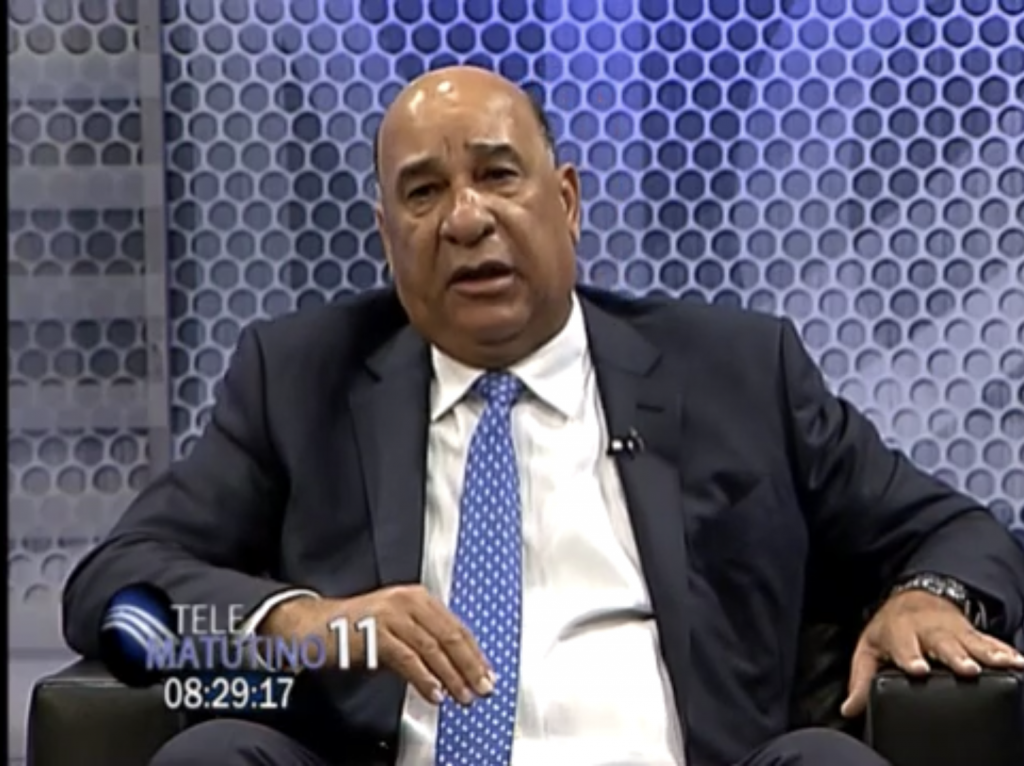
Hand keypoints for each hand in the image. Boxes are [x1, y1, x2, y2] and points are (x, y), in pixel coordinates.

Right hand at [263, 585, 494, 705]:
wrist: (314, 626)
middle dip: (469, 665)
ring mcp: (390, 614)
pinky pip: (407, 657)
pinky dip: (423, 677)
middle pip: (449, 635)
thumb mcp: (397, 630)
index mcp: (417, 597)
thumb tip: (457, 669)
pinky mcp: (374, 631)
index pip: (456, 626)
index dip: (475, 653)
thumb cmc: (357, 630)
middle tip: (483, 688)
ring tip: (462, 696)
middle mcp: (407, 600)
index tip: (488, 673)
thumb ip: (425, 643)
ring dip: (451, 675)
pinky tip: (434, 693)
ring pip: (431, 647)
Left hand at [841, 590, 1023, 716]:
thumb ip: (861, 679)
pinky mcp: (972, 633)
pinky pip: (990, 642)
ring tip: (1006, 664)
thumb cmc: (891, 628)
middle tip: (968, 669)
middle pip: (942, 643)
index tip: (918, 669)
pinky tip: (1018, 662)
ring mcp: (953, 631)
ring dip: (988, 653)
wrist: (914, 597)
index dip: (910, 656)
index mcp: (900, 632)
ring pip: (971, 641)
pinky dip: (1005, 652)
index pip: (903, 646)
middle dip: (955, 655)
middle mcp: (928, 630)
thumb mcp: (870, 649)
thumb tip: (849, 708)